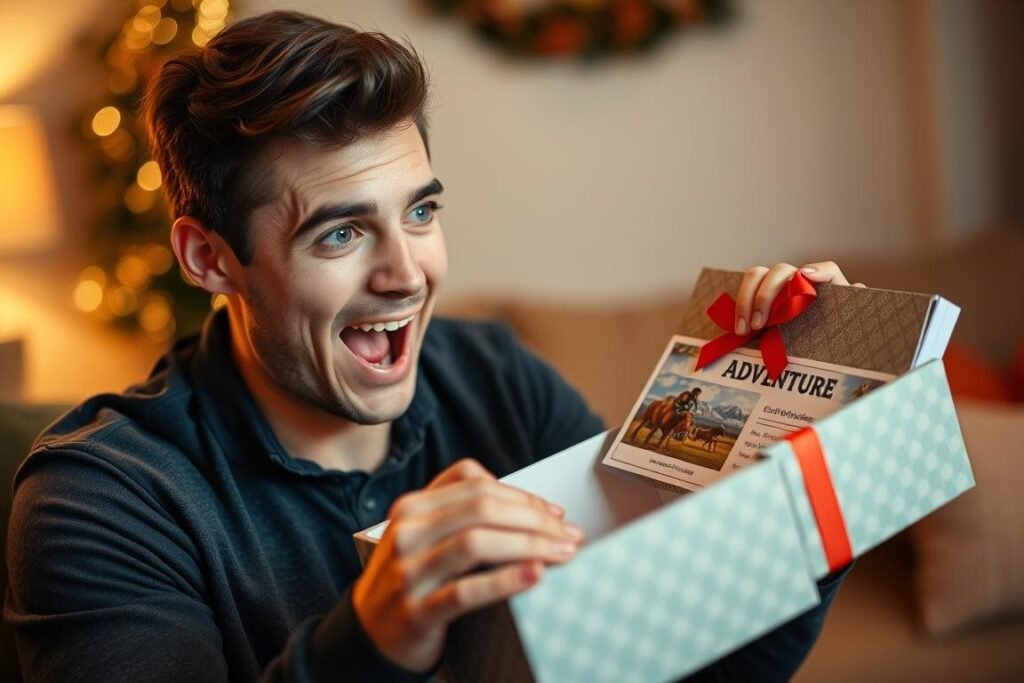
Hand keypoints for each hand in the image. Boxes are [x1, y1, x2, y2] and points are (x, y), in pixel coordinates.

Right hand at [351, 459, 583, 672]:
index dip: (522, 495)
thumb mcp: (424, 534)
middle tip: (570, 535)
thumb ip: (462, 510)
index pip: (475, 484)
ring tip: (563, 554)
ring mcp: (409, 572)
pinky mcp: (417, 611)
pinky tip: (536, 576)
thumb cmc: (414, 578)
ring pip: (477, 543)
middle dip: (534, 519)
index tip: (556, 513)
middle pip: (481, 509)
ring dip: (530, 545)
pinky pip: (466, 591)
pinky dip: (505, 581)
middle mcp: (407, 533)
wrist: (370, 633)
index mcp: (412, 507)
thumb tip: (534, 507)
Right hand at [733, 261, 864, 334]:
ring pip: (756, 276)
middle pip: (780, 271)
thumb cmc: (832, 333)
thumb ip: (853, 305)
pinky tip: (738, 328)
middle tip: (760, 324)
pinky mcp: (759, 300)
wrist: (818, 347)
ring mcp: (777, 288)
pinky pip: (744, 293)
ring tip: (744, 329)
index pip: (827, 270)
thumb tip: (858, 288)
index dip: (817, 271)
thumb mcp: (844, 324)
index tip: (806, 277)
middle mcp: (799, 281)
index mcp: (825, 286)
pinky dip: (738, 308)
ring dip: (746, 299)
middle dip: (765, 295)